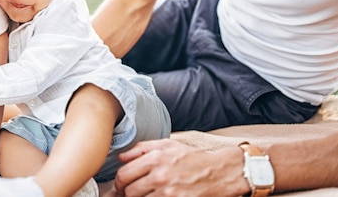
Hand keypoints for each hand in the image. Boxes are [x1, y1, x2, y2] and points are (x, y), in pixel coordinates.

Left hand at [114, 139, 244, 196]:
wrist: (218, 173)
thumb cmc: (191, 157)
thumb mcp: (167, 144)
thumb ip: (141, 149)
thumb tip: (120, 157)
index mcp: (154, 159)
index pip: (123, 175)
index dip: (119, 183)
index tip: (121, 186)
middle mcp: (159, 176)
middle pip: (129, 191)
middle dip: (126, 193)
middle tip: (130, 193)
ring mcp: (168, 193)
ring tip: (144, 194)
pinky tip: (155, 196)